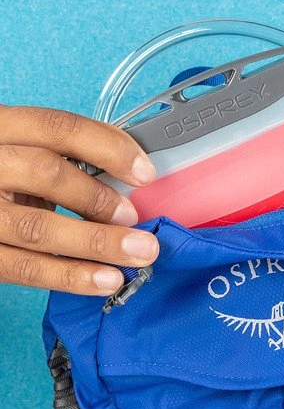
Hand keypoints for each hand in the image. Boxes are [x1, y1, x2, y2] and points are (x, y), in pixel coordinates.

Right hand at [0, 105, 158, 295]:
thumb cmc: (3, 181)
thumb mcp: (23, 157)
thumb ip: (64, 162)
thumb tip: (128, 184)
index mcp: (1, 129)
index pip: (57, 128)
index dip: (108, 148)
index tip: (145, 172)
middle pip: (46, 174)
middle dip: (99, 198)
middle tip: (136, 220)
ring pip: (38, 228)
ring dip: (96, 243)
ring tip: (137, 255)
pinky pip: (27, 269)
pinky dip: (71, 277)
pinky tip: (106, 280)